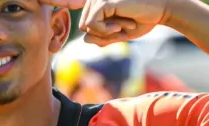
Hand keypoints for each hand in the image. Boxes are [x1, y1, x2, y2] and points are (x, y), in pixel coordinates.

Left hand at [41, 0, 176, 45]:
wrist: (164, 9)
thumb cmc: (143, 19)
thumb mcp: (120, 33)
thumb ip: (103, 37)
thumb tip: (87, 39)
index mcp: (97, 3)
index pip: (76, 12)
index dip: (61, 8)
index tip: (44, 3)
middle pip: (84, 26)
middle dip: (102, 34)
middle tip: (123, 27)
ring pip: (87, 27)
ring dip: (106, 33)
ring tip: (124, 24)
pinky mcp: (103, 1)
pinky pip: (92, 25)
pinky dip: (106, 30)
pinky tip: (121, 24)